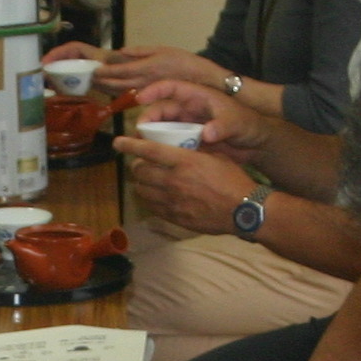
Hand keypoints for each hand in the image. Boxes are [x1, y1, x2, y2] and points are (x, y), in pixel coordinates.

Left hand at [91, 46, 224, 94]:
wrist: (201, 80)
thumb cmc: (184, 62)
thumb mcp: (162, 49)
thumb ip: (141, 51)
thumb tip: (122, 51)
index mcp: (147, 67)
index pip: (121, 71)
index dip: (106, 71)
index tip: (94, 70)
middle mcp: (145, 81)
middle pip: (118, 83)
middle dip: (102, 81)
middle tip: (88, 78)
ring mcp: (146, 90)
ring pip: (122, 90)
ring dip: (107, 88)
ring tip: (94, 84)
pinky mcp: (149, 95)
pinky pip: (129, 94)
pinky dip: (117, 92)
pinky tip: (109, 90)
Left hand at [114, 135, 255, 237]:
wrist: (243, 211)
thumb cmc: (233, 180)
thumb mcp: (215, 157)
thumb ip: (193, 152)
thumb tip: (179, 148)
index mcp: (184, 161)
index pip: (149, 150)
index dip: (130, 145)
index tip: (118, 142)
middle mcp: (173, 181)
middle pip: (140, 171)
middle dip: (136, 165)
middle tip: (140, 163)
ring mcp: (172, 201)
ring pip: (142, 190)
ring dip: (140, 183)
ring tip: (145, 179)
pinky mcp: (174, 217)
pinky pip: (152, 207)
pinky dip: (149, 199)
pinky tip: (154, 196)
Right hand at [126, 78, 266, 160]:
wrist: (255, 145)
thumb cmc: (248, 124)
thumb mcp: (236, 122)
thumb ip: (222, 126)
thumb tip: (206, 134)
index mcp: (198, 96)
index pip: (171, 87)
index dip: (154, 90)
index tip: (140, 98)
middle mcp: (189, 109)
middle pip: (161, 110)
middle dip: (148, 120)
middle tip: (139, 134)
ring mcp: (187, 126)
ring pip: (163, 128)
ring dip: (151, 137)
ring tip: (141, 149)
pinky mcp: (188, 142)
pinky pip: (171, 143)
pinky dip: (162, 149)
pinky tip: (154, 159)